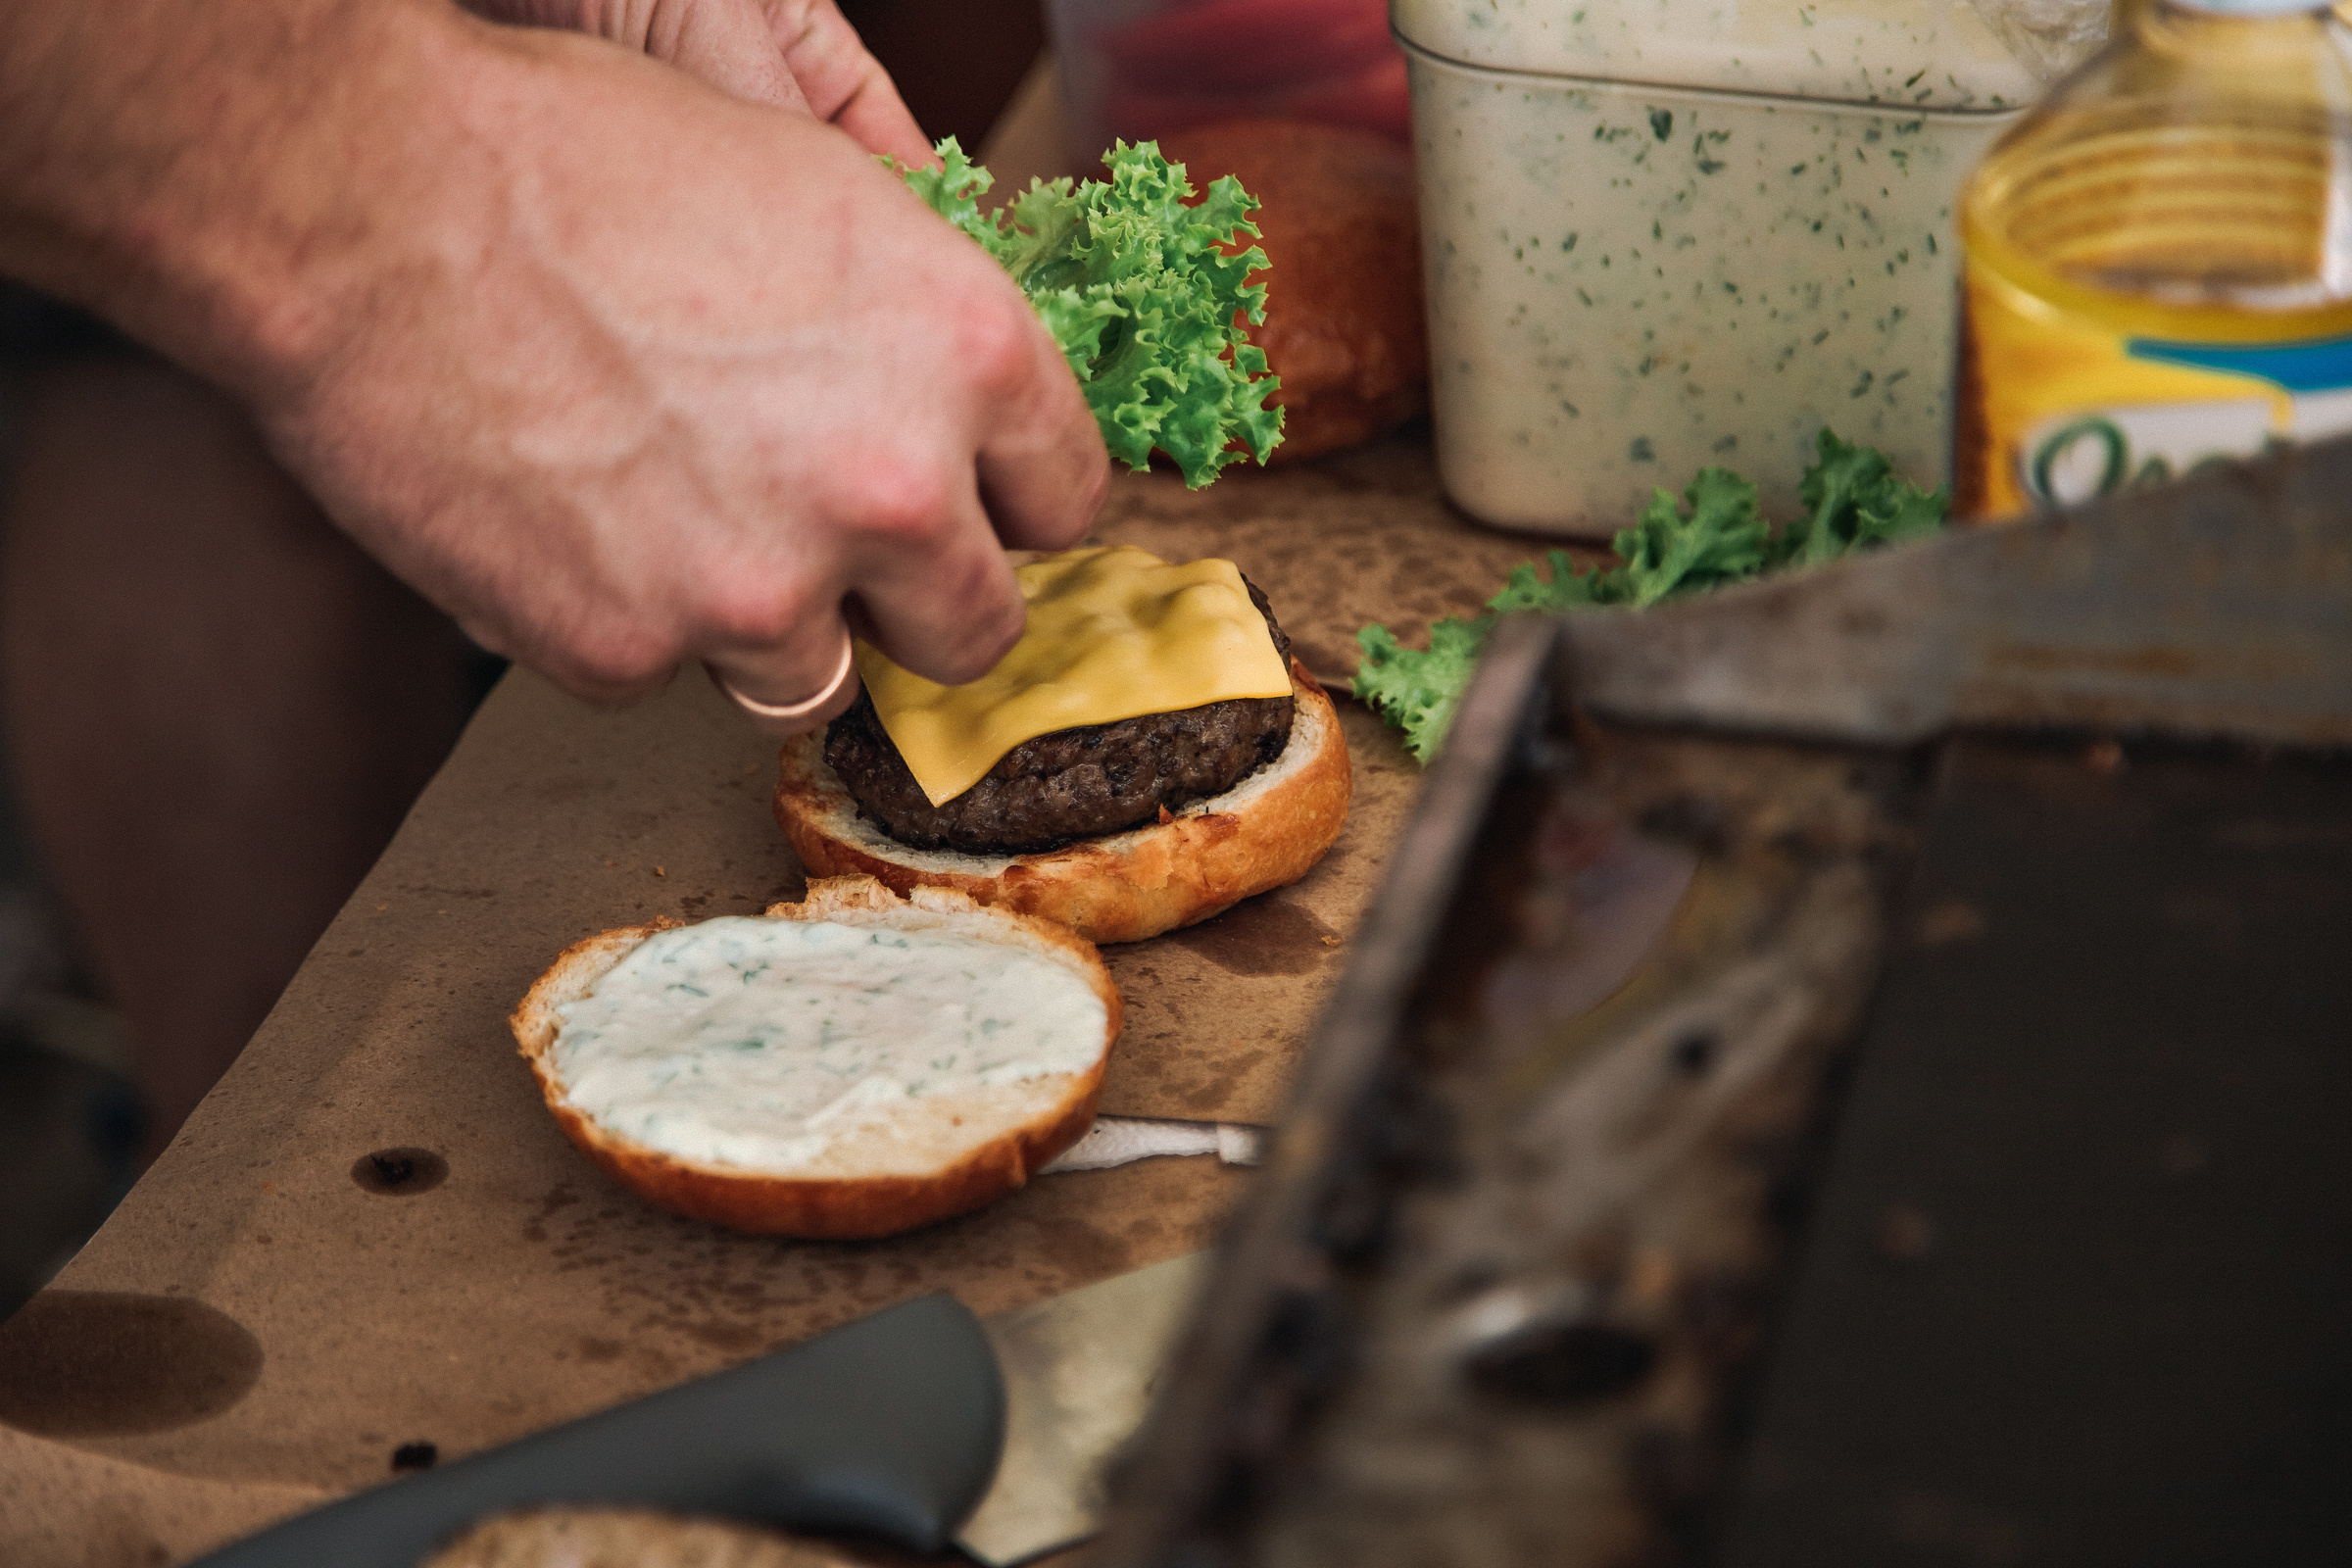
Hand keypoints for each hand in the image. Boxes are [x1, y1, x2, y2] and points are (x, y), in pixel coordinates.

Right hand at [0, 0, 1105, 732]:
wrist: (367, 198)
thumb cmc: (582, 162)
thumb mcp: (815, 196)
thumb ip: (917, 331)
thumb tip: (958, 419)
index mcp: (968, 355)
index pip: (1066, 501)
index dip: (1005, 506)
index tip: (964, 509)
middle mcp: (892, 489)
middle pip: (974, 630)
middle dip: (911, 601)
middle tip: (828, 551)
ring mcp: (762, 591)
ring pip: (818, 682)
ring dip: (765, 627)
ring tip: (668, 519)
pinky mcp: (630, 655)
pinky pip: (664, 678)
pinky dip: (625, 622)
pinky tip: (566, 524)